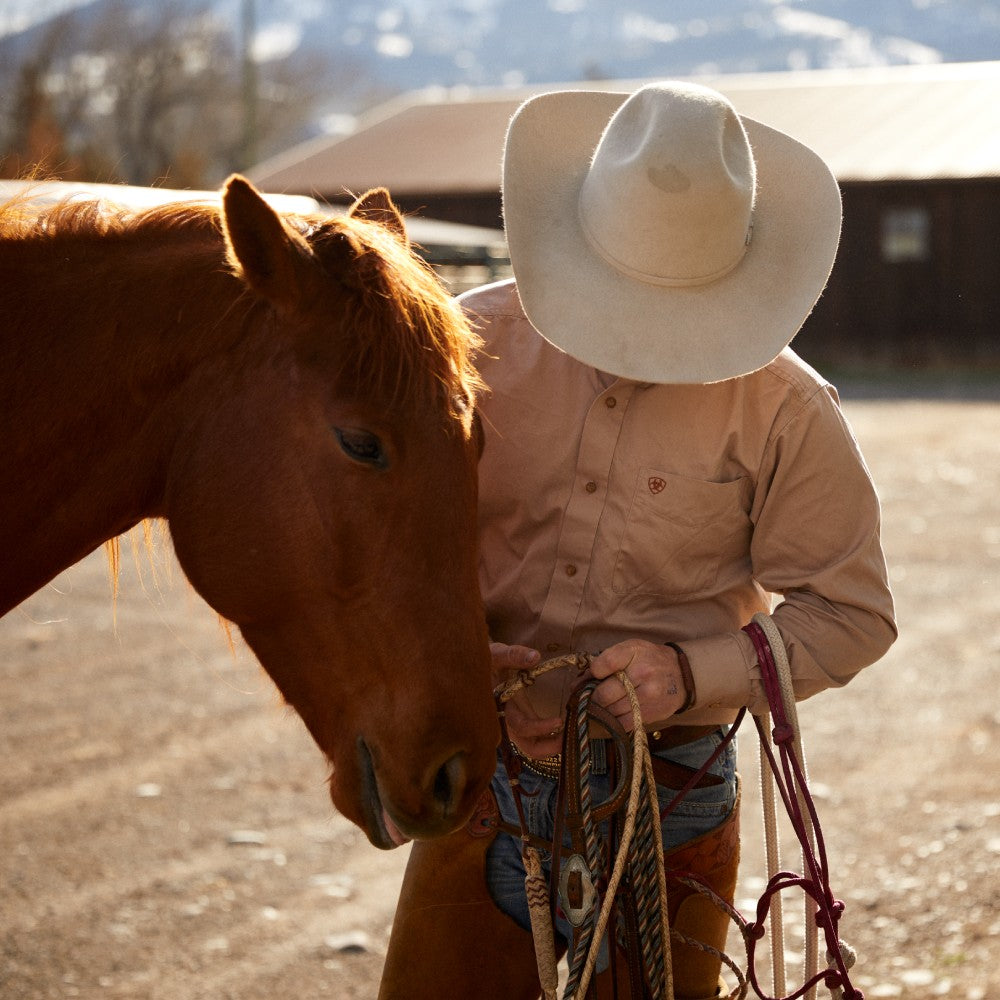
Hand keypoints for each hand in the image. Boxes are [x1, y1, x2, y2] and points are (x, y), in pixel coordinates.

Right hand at [491, 642, 564, 758]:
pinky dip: (551, 737)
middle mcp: (509, 722)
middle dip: (550, 748)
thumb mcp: (497, 654)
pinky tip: (565, 727)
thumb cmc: (485, 661)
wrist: (477, 667)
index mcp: (501, 709)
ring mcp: (516, 724)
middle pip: (529, 748)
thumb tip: (534, 657)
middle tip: (572, 740)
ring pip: (534, 746)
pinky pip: (536, 738)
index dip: (540, 728)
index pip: (521, 727)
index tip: (559, 721)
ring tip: (573, 734)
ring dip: (553, 745)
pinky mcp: (523, 721)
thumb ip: (513, 655)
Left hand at [587, 639, 687, 731]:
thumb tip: (582, 680)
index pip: (603, 664)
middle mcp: (642, 674)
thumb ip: (607, 659)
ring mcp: (648, 696)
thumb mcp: (632, 648)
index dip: (592, 673)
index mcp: (635, 652)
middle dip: (592, 697)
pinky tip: (612, 715)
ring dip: (601, 711)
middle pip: (604, 693)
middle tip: (590, 697)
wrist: (682, 676)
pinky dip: (612, 722)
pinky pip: (622, 724)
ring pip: (611, 711)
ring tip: (602, 705)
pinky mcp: (650, 714)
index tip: (592, 677)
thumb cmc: (650, 659)